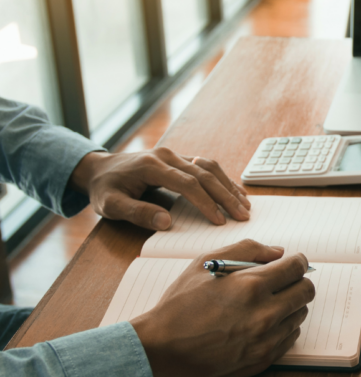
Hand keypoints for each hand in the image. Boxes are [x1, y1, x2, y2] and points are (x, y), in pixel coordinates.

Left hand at [70, 148, 250, 230]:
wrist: (99, 168)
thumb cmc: (105, 189)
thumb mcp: (111, 205)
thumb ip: (137, 213)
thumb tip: (167, 222)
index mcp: (152, 166)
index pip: (187, 183)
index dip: (205, 202)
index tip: (219, 220)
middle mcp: (167, 156)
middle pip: (205, 173)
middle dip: (226, 196)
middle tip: (242, 215)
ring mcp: (175, 155)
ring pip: (210, 166)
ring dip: (229, 186)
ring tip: (245, 205)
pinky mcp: (180, 158)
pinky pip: (207, 166)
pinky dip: (223, 179)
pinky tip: (235, 191)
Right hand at [131, 239, 315, 376]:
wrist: (160, 352)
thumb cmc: (179, 306)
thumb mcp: (205, 265)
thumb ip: (247, 251)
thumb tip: (278, 252)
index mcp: (250, 286)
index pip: (297, 268)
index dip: (297, 262)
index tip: (293, 263)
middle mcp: (264, 314)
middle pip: (306, 291)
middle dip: (297, 282)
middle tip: (282, 283)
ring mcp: (265, 340)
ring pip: (300, 314)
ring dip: (290, 306)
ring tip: (266, 304)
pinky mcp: (263, 359)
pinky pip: (291, 337)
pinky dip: (283, 327)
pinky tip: (263, 324)